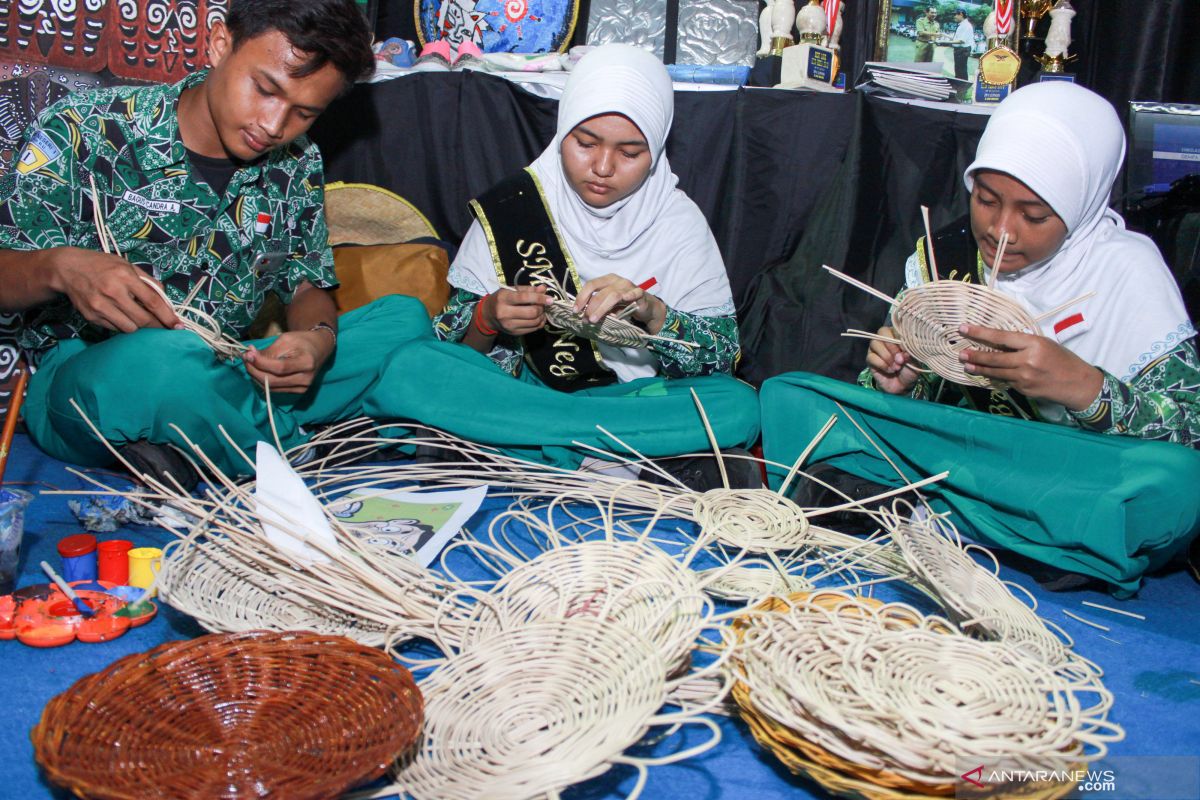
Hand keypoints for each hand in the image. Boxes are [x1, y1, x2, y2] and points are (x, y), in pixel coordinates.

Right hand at [53, 246, 179, 331]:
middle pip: (143, 319)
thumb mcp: (126, 265)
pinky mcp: (91, 316)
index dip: (167, 316)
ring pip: (130, 328)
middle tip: (162, 326)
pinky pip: (115, 329)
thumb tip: (165, 299)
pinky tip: (120, 314)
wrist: (67, 268)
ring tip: (137, 316)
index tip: (178, 326)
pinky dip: (122, 325)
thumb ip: (147, 281)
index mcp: (124, 276)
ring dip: (138, 326)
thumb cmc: (101, 265)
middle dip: (156, 325)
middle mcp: (112, 292)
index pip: (152, 301)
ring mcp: (100, 306)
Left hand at [242, 329, 334, 393]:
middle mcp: (306, 379)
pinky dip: (263, 380)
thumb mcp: (286, 340)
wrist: (319, 349)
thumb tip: (250, 357)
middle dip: (254, 370)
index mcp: (307, 363)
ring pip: (271, 387)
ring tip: (250, 363)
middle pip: (273, 381)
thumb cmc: (302, 341)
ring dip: (256, 376)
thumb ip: (269, 351)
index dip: (261, 362)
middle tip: (246, 358)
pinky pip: (275, 389)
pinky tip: (259, 370)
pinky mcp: (298, 392)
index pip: (279, 368)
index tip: (248, 354)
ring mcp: (302, 388)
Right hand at [487, 285, 551, 335]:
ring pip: (534, 322)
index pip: (525, 298)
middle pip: (531, 312)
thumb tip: (544, 289)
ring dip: (542, 316)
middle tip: (543, 304)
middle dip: (541, 308)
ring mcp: (509, 325)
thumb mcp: (511, 290)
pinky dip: (539, 323)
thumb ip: (528, 289)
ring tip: (541, 310)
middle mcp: (504, 313)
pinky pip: (533, 329)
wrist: (488, 315)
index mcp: (503, 299)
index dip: (540, 298)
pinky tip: (539, 317)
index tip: (550, 299)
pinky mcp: (514, 333)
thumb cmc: (501, 299)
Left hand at [573, 274, 666, 333]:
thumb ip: (597, 307)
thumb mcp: (608, 306)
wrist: (645, 308)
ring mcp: (629, 286)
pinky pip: (634, 294)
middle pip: (600, 291)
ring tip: (594, 319)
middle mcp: (617, 280)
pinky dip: (629, 297)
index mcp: (607, 280)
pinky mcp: (640, 293)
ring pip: (613, 295)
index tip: (575, 310)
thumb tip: (583, 316)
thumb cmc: (624, 305)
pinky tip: (623, 302)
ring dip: (601, 308)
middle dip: (590, 306)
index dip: (582, 297)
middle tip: (585, 319)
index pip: (591, 285)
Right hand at [866, 326, 920, 393]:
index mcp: (898, 335)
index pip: (895, 328)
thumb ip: (910, 353)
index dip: (899, 338)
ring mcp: (876, 348)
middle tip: (900, 359)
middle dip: (892, 346)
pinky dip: (882, 364)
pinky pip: (871, 357)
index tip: (906, 350)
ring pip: (875, 343)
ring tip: (896, 367)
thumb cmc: (910, 370)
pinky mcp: (870, 359)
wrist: (903, 385)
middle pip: (882, 331)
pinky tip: (889, 370)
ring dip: (887, 357)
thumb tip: (904, 351)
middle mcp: (886, 339)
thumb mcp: (915, 361)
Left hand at [958, 323, 1103, 409]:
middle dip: (975, 355)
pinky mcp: (1023, 389)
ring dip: (979, 368)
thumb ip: (1023, 343)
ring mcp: (1024, 377)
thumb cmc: (1062, 359)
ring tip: (966, 365)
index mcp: (1033, 344)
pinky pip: (1004, 381)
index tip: (964, 329)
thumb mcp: (1045, 344)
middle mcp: (1027, 360)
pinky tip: (984, 374)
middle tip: (961, 353)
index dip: (980, 332)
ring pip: (996, 372)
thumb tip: (1000, 341)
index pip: (1001, 337)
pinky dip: (994, 377)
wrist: (1077, 384)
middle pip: (995, 358)